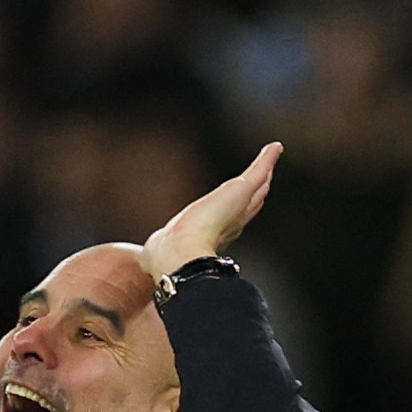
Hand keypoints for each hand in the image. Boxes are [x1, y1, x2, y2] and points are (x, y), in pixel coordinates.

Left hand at [141, 142, 282, 280]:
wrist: (180, 255)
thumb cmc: (167, 258)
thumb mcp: (155, 254)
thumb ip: (150, 255)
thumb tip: (137, 263)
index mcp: (211, 238)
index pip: (228, 225)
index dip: (236, 216)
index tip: (242, 209)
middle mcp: (229, 223)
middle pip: (248, 205)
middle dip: (255, 195)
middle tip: (264, 182)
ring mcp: (238, 205)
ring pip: (256, 186)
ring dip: (264, 173)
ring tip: (270, 160)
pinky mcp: (242, 189)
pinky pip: (258, 170)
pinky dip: (267, 159)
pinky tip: (274, 148)